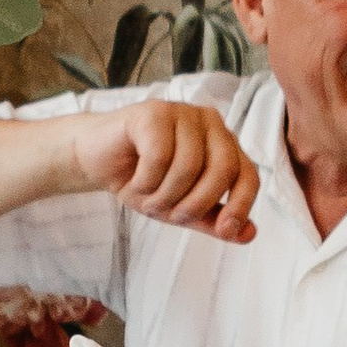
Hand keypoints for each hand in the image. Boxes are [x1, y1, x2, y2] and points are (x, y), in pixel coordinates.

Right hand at [78, 98, 258, 242]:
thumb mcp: (182, 208)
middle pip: (222, 169)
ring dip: (165, 195)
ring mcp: (182, 113)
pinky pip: (159, 155)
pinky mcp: (153, 112)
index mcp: (224, 144)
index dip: (240, 205)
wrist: (97, 162)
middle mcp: (209, 123)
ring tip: (148, 198)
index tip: (224, 231)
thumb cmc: (144, 180)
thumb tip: (249, 235)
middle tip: (172, 215)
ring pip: (188, 165)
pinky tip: (135, 180)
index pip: (248, 175)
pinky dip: (146, 180)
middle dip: (197, 203)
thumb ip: (214, 220)